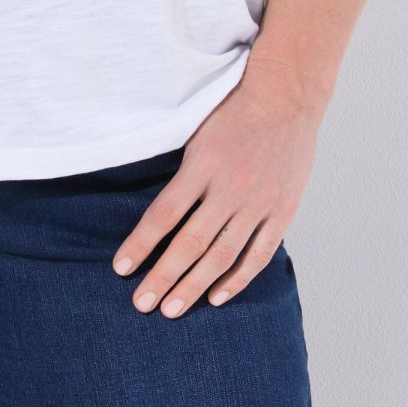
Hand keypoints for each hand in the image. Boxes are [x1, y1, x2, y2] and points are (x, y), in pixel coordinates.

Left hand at [110, 60, 326, 317]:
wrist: (286, 96)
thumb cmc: (234, 110)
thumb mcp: (197, 132)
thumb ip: (181, 172)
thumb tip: (152, 208)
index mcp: (203, 165)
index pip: (165, 214)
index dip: (141, 243)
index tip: (121, 268)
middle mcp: (230, 187)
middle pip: (190, 243)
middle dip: (164, 277)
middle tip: (142, 304)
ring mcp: (259, 202)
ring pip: (222, 255)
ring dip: (194, 286)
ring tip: (172, 310)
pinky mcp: (282, 211)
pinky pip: (258, 254)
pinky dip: (237, 279)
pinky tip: (216, 298)